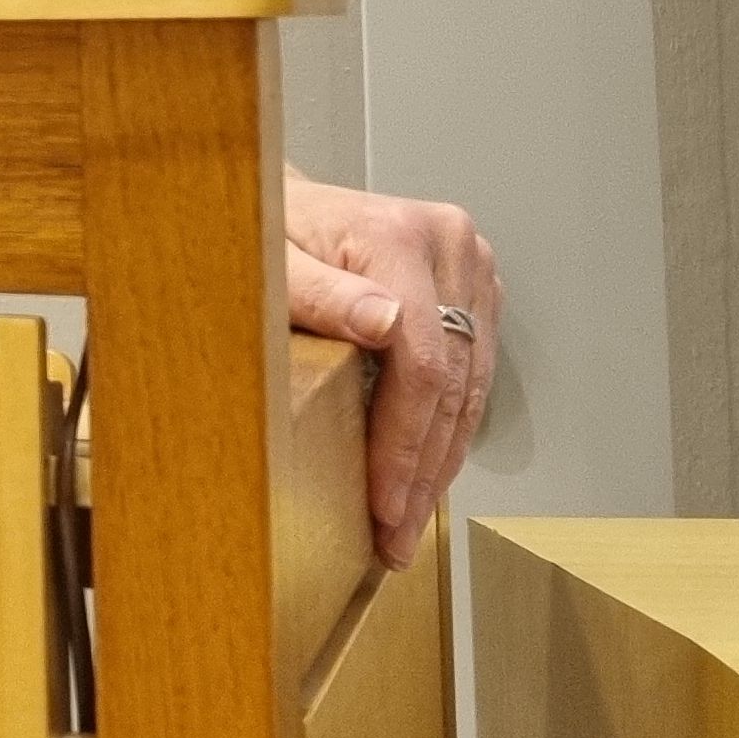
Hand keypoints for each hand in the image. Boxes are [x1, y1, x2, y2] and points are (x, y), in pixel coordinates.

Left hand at [282, 168, 500, 569]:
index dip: (405, 445)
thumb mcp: (269, 262)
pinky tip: (423, 472)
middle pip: (452, 382)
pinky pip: (471, 371)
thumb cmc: (265, 233)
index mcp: (402, 238)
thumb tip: (383, 322)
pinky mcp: (473, 287)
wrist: (281, 204)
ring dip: (441, 460)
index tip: (385, 505)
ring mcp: (470, 265)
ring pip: (471, 385)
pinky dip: (447, 427)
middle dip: (422, 469)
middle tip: (396, 533)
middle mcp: (451, 246)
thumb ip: (321, 293)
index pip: (422, 364)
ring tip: (408, 520)